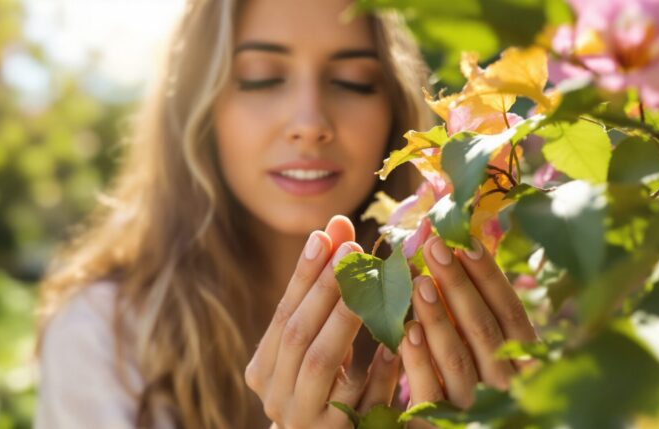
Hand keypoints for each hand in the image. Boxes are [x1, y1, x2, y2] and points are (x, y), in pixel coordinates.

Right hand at [246, 216, 401, 428]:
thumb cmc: (326, 390)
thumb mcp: (318, 344)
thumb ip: (322, 294)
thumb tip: (337, 226)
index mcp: (263, 368)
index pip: (283, 313)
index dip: (304, 274)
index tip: (325, 235)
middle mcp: (273, 394)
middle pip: (297, 333)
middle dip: (324, 287)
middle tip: (352, 249)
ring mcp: (300, 418)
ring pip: (320, 360)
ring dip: (345, 317)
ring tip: (368, 282)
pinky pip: (357, 396)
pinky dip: (377, 368)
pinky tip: (396, 338)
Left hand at [401, 235, 536, 408]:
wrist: (449, 427)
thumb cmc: (467, 366)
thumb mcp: (477, 332)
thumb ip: (474, 292)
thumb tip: (466, 232)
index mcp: (521, 357)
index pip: (510, 312)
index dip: (488, 276)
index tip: (465, 241)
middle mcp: (505, 382)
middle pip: (483, 329)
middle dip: (457, 284)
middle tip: (434, 247)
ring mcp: (475, 403)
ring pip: (457, 357)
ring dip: (437, 317)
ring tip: (417, 283)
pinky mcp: (441, 419)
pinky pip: (430, 388)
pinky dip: (419, 358)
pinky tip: (406, 330)